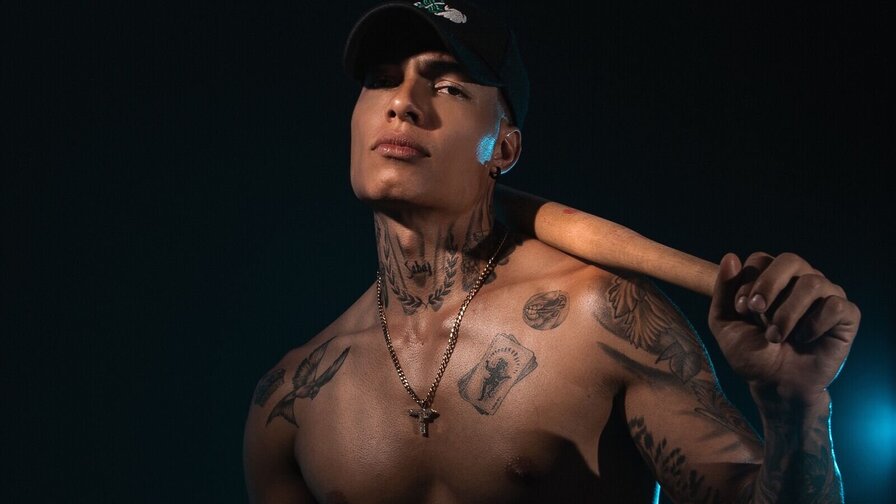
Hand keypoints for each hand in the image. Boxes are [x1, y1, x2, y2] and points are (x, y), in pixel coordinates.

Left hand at [708, 252, 859, 404]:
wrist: (775, 385)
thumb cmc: (752, 353)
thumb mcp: (724, 323)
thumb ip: (723, 291)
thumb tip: (730, 257)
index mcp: (772, 280)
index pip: (761, 260)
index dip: (749, 281)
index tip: (742, 309)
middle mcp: (800, 281)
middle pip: (790, 260)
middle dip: (769, 284)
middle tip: (757, 310)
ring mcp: (825, 296)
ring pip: (813, 282)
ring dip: (787, 313)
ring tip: (776, 336)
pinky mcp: (846, 315)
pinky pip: (836, 305)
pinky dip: (815, 324)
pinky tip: (804, 339)